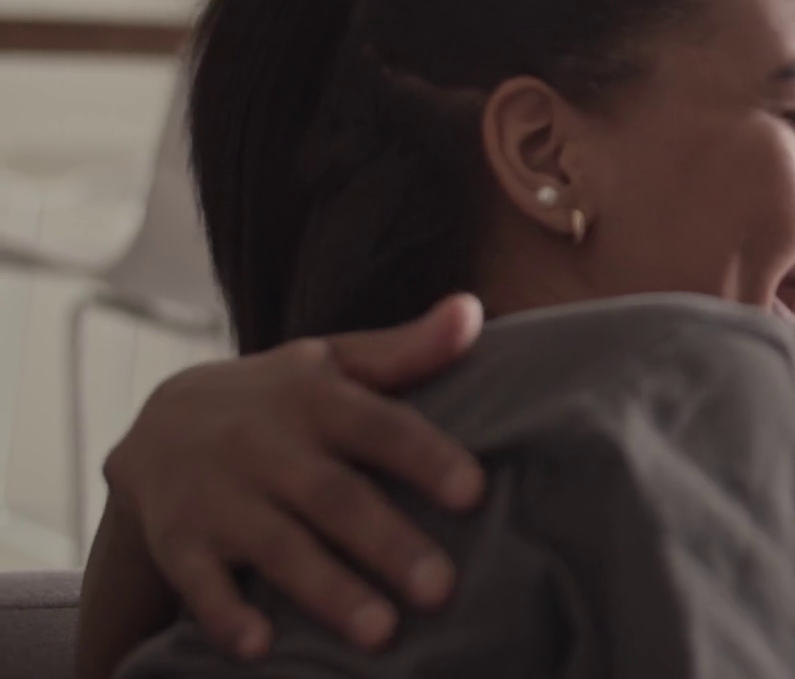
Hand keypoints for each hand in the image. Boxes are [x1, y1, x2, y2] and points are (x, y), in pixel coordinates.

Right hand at [101, 294, 486, 658]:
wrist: (158, 423)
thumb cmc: (280, 399)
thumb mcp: (335, 363)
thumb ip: (406, 350)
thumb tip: (472, 310)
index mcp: (314, 397)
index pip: (379, 425)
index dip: (426, 457)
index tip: (474, 491)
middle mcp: (265, 444)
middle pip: (333, 496)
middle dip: (387, 542)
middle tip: (442, 588)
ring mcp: (218, 496)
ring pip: (277, 546)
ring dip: (328, 591)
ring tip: (382, 634)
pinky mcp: (179, 541)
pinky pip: (199, 583)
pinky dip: (225, 616)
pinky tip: (261, 650)